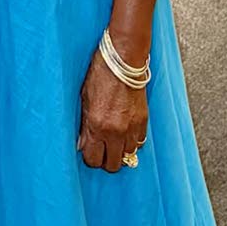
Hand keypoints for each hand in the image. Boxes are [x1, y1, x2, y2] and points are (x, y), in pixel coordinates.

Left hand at [77, 50, 147, 172]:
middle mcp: (115, 131)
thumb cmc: (100, 74)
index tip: (88, 150)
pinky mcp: (143, 122)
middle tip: (100, 148)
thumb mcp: (84, 98)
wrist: (123, 60)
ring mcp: (131, 128)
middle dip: (105, 159)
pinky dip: (132, 142)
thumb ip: (84, 125)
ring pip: (127, 157)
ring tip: (112, 138)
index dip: (89, 157)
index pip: (93, 160)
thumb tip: (82, 144)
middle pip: (112, 165)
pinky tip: (124, 130)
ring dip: (119, 151)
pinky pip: (139, 144)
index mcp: (96, 125)